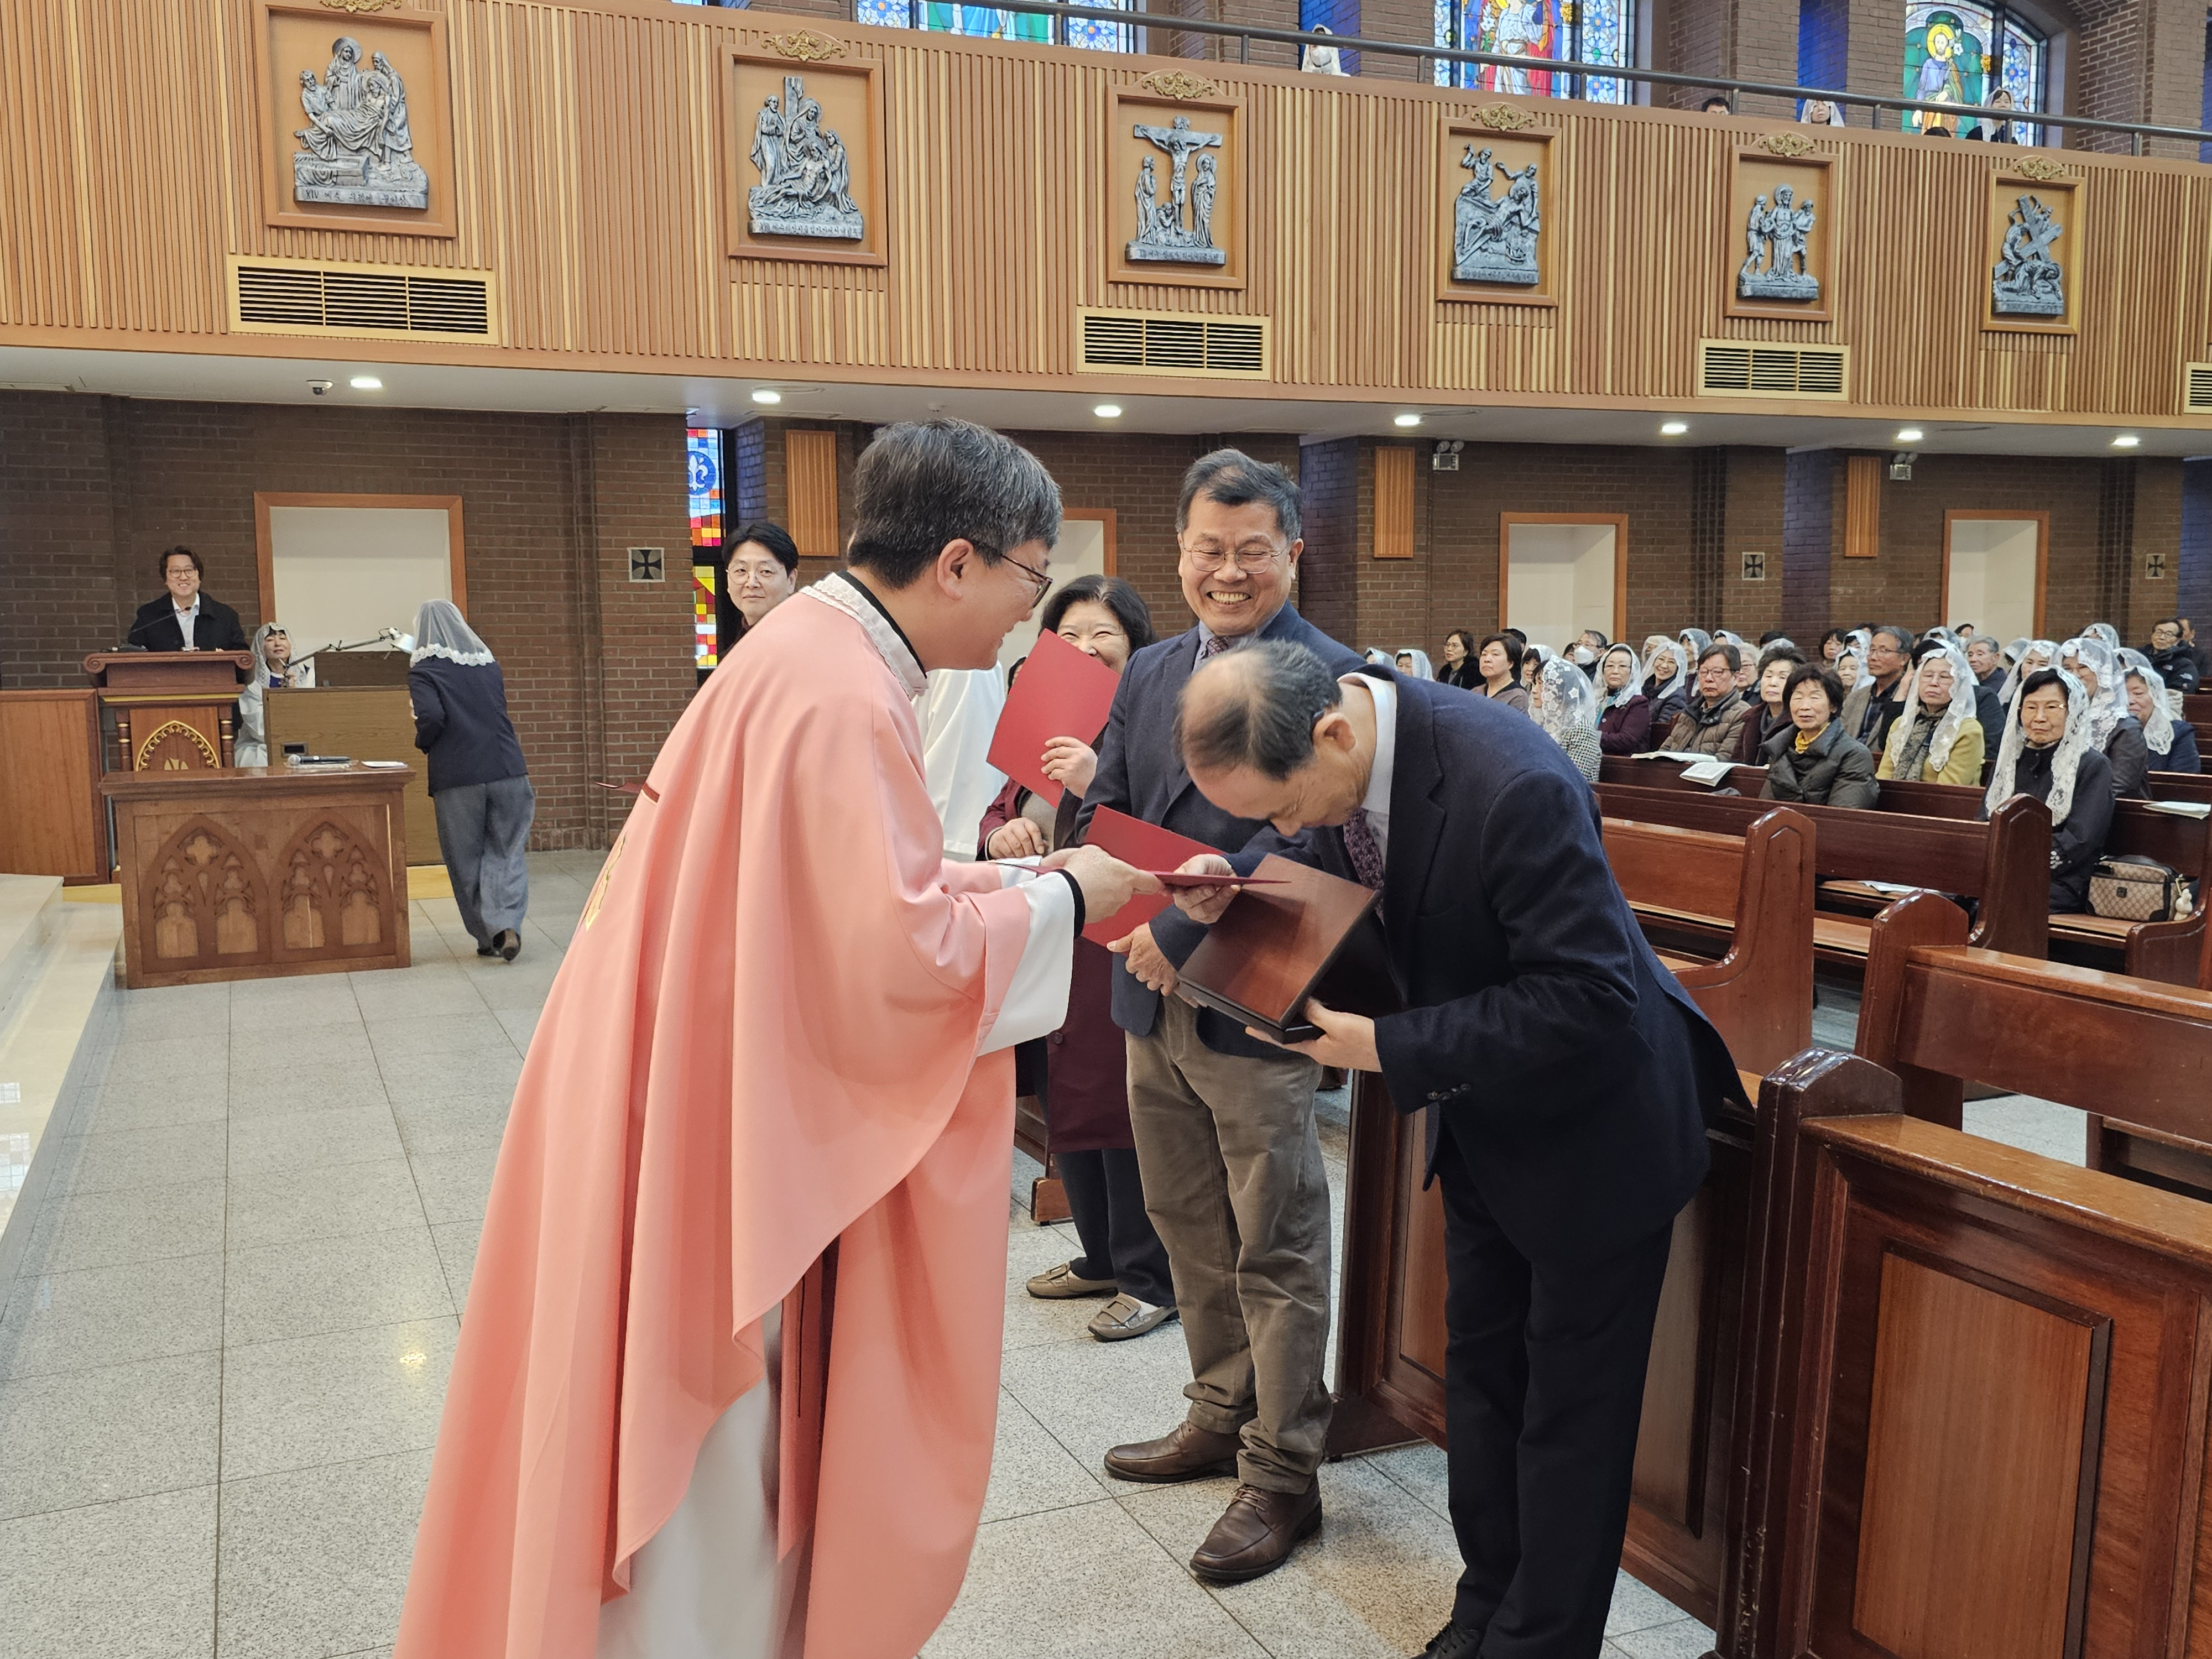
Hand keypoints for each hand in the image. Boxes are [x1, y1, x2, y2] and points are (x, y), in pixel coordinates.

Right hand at [985, 818, 1045, 859]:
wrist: (1000, 837)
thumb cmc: (1018, 838)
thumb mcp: (1029, 837)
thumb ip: (1037, 842)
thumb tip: (1042, 850)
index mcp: (1025, 822)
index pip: (1034, 830)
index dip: (1038, 842)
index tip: (1041, 851)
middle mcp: (1014, 824)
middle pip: (1025, 838)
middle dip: (1029, 850)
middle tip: (1030, 857)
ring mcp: (1004, 831)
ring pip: (1016, 846)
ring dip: (1021, 855)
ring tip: (1022, 858)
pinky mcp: (998, 839)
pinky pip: (1008, 851)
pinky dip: (1012, 857)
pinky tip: (1014, 857)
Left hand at [1040, 737, 1097, 797]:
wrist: (1099, 788)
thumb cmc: (1095, 776)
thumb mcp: (1090, 759)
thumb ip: (1079, 753)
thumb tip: (1061, 753)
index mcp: (1084, 749)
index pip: (1066, 740)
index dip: (1055, 741)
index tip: (1048, 743)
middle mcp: (1078, 755)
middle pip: (1058, 751)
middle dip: (1048, 754)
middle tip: (1044, 757)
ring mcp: (1072, 765)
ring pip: (1054, 762)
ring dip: (1048, 766)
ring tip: (1045, 769)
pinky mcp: (1067, 775)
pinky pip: (1055, 773)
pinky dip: (1052, 775)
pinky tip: (1052, 776)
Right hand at [1057, 845, 1160, 921]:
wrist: (1063, 895)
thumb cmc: (1078, 872)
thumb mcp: (1092, 851)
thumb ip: (1103, 857)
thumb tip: (1101, 859)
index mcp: (1127, 876)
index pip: (1151, 882)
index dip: (1156, 882)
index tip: (1160, 884)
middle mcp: (1123, 894)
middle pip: (1128, 889)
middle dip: (1117, 882)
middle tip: (1101, 875)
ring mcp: (1112, 907)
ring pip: (1112, 898)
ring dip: (1103, 891)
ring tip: (1085, 882)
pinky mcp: (1099, 917)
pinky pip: (1100, 907)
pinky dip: (1093, 901)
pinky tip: (1081, 893)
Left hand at [1108, 922, 1178, 994]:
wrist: (1176, 936)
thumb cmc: (1157, 933)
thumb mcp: (1136, 934)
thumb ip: (1122, 943)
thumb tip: (1110, 946)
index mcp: (1135, 961)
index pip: (1130, 968)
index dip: (1136, 962)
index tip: (1141, 957)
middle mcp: (1145, 972)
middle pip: (1141, 977)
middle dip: (1145, 970)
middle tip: (1152, 961)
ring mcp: (1157, 978)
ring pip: (1151, 985)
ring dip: (1154, 979)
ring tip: (1160, 970)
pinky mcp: (1170, 981)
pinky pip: (1165, 991)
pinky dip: (1166, 987)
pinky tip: (1168, 980)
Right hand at [1169, 854, 1239, 923]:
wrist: (1227, 873)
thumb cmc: (1210, 867)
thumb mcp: (1203, 861)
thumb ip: (1195, 867)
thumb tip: (1188, 875)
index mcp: (1177, 885)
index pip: (1167, 889)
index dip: (1166, 889)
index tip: (1167, 888)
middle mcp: (1183, 901)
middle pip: (1188, 902)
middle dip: (1201, 894)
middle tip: (1212, 886)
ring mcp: (1196, 911)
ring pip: (1205, 910)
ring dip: (1219, 898)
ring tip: (1230, 887)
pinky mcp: (1210, 917)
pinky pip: (1218, 914)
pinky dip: (1227, 902)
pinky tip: (1232, 891)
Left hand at [1247, 997, 1379, 1072]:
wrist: (1394, 1053)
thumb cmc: (1367, 1041)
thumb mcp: (1337, 1023)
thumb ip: (1317, 1013)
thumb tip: (1300, 1004)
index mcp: (1317, 1051)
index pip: (1285, 1042)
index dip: (1267, 1035)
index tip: (1249, 1029)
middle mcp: (1324, 1053)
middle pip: (1299, 1038)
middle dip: (1285, 1029)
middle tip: (1271, 1018)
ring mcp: (1336, 1050)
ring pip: (1314, 1035)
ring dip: (1304, 1025)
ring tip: (1292, 1014)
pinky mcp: (1349, 1045)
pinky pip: (1328, 1033)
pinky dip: (1321, 1023)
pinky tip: (1323, 1015)